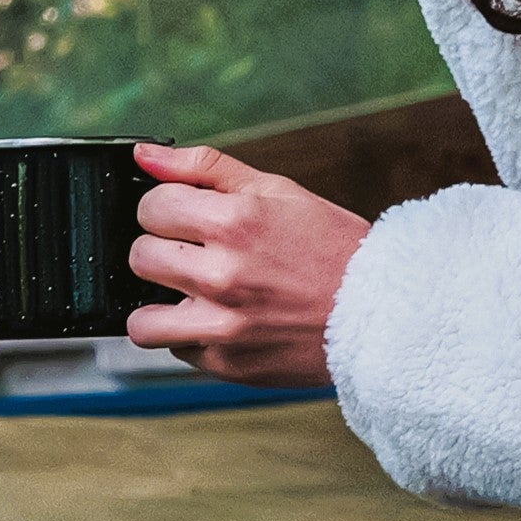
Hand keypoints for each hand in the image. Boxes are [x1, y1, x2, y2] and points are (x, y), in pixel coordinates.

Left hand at [124, 143, 370, 386]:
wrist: (380, 313)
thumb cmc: (332, 250)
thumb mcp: (277, 192)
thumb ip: (205, 168)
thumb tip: (144, 156)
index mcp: (234, 222)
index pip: (152, 207)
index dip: (166, 209)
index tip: (185, 218)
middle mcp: (223, 275)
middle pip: (140, 257)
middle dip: (161, 252)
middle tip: (191, 256)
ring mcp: (223, 326)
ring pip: (141, 321)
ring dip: (158, 305)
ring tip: (187, 296)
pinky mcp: (229, 364)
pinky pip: (177, 351)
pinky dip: (190, 336)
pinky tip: (221, 321)